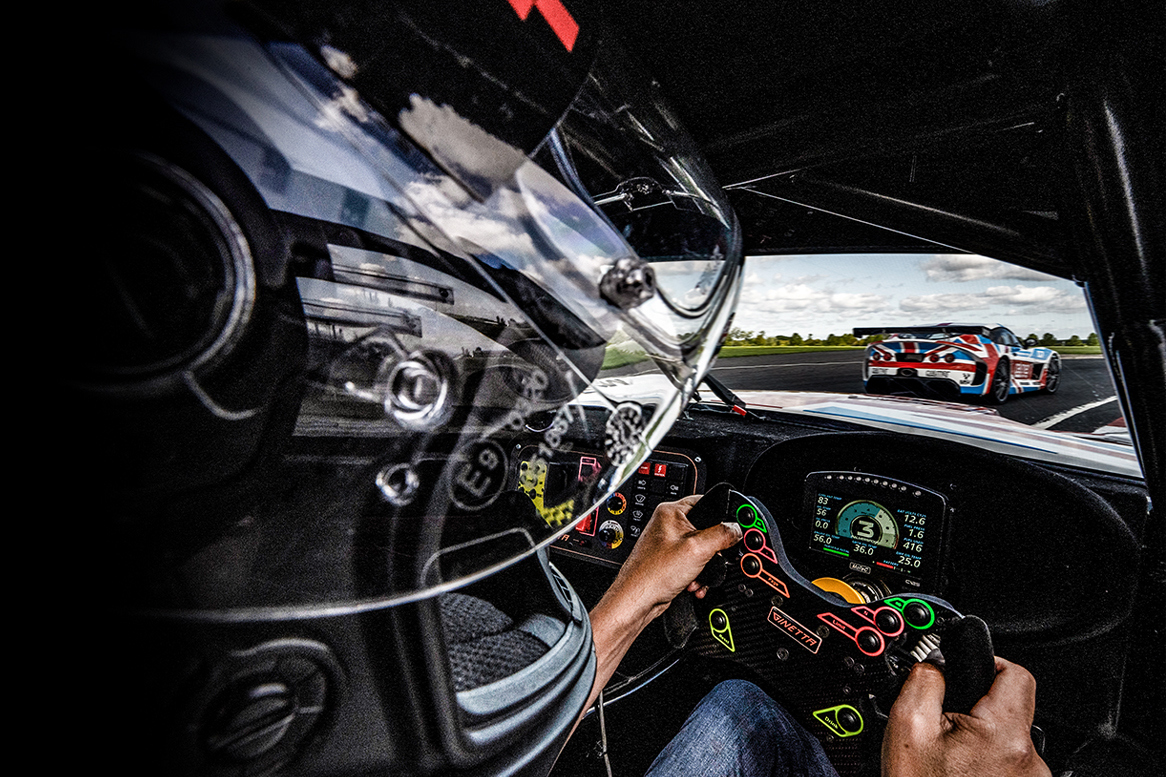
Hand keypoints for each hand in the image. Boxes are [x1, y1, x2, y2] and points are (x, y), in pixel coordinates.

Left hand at [604, 494, 742, 622]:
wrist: (637, 600)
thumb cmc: (653, 573)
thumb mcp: (698, 549)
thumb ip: (722, 534)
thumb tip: (736, 529)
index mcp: (671, 512)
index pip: (705, 501)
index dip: (721, 515)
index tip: (732, 528)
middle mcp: (668, 525)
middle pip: (706, 529)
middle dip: (713, 549)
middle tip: (712, 557)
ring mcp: (669, 544)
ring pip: (701, 550)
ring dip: (705, 566)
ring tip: (698, 574)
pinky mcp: (670, 561)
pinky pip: (693, 563)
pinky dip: (697, 575)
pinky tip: (693, 583)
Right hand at [882, 657, 1050, 776]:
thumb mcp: (907, 728)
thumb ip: (924, 682)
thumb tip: (935, 665)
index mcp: (1004, 734)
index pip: (1015, 672)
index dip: (986, 662)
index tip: (965, 669)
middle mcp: (1029, 760)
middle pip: (1010, 707)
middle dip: (975, 708)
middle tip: (945, 725)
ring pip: (1008, 739)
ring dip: (981, 740)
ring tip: (950, 759)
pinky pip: (1010, 765)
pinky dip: (986, 764)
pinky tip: (961, 776)